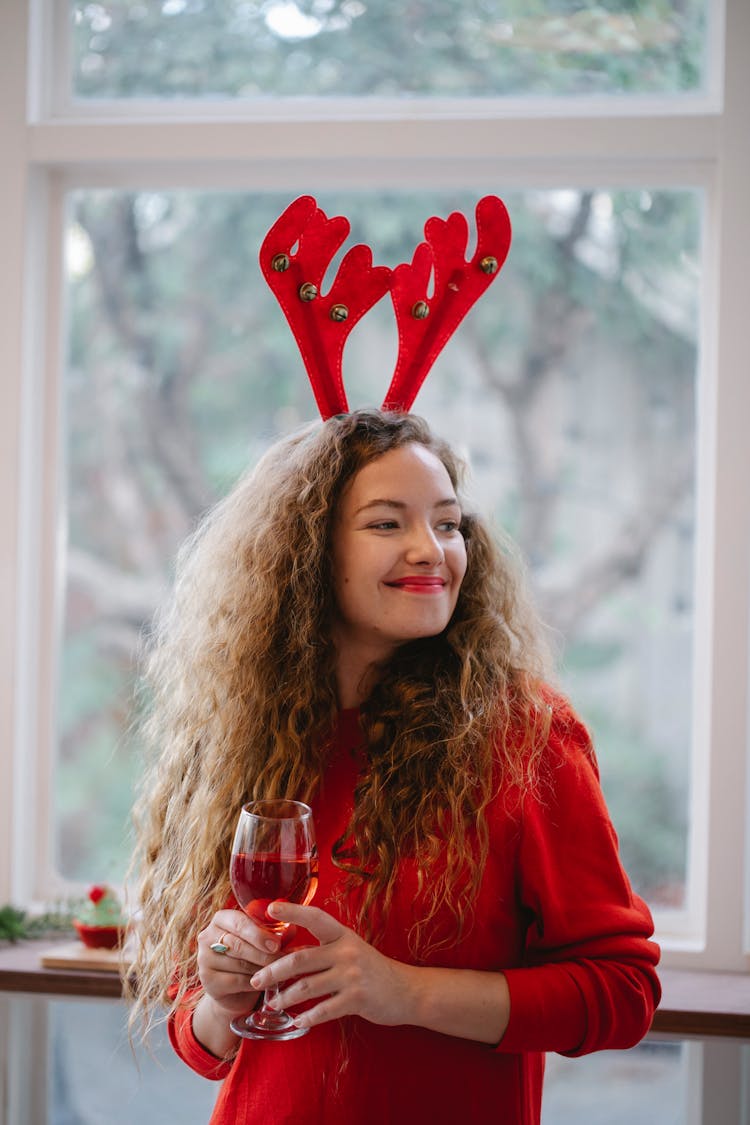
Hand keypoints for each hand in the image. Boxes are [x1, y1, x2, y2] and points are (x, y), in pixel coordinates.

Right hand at [196, 907, 283, 1018]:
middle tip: (282, 959)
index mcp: (221, 919)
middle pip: (238, 944)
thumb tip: (294, 926)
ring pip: (239, 963)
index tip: (276, 943)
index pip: (239, 922)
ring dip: (262, 968)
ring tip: (279, 971)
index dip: (259, 933)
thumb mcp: (261, 940)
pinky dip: (255, 982)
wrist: (234, 990)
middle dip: (263, 953)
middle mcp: (207, 936)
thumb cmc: (251, 957)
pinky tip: (266, 982)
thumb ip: (275, 931)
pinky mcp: (208, 981)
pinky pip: (236, 981)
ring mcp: (204, 959)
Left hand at [248, 902, 412, 1030]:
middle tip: (255, 980)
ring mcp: (352, 975)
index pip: (315, 918)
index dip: (293, 911)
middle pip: (301, 958)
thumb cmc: (371, 969)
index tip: (271, 908)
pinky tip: (296, 1021)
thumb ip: (325, 948)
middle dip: (274, 970)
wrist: (406, 990)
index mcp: (343, 935)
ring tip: (271, 1003)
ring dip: (285, 997)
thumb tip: (287, 954)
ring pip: (308, 986)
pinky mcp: (357, 999)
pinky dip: (307, 1017)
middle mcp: (346, 951)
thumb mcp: (351, 949)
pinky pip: (324, 1010)